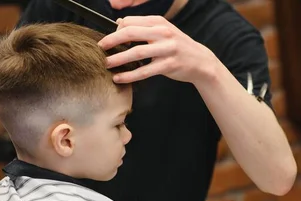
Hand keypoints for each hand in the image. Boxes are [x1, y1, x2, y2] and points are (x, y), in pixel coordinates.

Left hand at [98, 15, 215, 83]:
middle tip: (100, 48)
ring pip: (136, 52)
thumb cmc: (177, 46)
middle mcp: (163, 32)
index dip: (116, 31)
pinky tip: (118, 78)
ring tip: (107, 64)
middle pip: (130, 33)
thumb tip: (118, 23)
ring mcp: (167, 49)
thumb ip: (143, 28)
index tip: (107, 41)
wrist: (200, 61)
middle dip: (112, 40)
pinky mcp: (168, 65)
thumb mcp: (162, 32)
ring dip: (118, 58)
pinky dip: (129, 75)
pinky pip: (144, 71)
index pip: (130, 22)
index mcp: (159, 22)